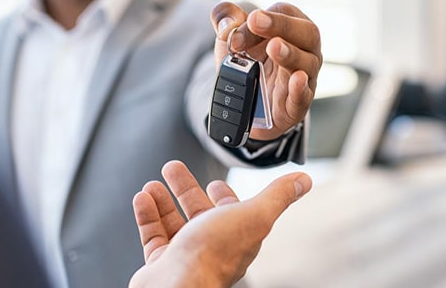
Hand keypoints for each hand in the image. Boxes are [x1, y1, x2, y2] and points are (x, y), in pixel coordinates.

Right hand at [128, 161, 311, 287]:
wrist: (177, 286)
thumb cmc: (214, 255)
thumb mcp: (254, 214)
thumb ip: (277, 196)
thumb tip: (302, 181)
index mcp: (237, 235)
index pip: (232, 212)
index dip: (224, 196)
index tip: (214, 183)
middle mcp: (212, 246)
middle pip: (198, 213)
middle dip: (186, 189)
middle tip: (172, 169)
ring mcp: (186, 256)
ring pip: (174, 223)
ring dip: (164, 201)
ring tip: (153, 183)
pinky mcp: (162, 264)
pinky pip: (153, 236)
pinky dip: (148, 216)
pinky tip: (143, 199)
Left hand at [211, 2, 322, 140]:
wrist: (243, 104)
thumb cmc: (246, 65)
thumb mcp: (231, 38)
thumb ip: (225, 19)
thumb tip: (228, 24)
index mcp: (290, 29)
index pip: (285, 14)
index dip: (266, 17)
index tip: (248, 23)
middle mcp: (304, 51)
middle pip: (307, 33)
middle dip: (282, 26)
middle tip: (257, 23)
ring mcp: (304, 78)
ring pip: (307, 64)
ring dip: (291, 54)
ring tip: (274, 48)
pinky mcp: (297, 105)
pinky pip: (304, 96)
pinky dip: (300, 88)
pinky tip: (297, 79)